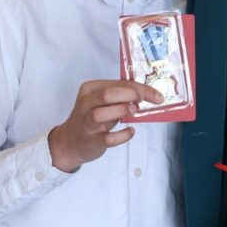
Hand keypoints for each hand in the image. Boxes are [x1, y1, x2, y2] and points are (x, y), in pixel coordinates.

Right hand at [48, 80, 162, 172]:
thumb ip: (119, 97)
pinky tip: (130, 131)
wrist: (70, 142)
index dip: (141, 88)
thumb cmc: (91, 118)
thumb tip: (147, 95)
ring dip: (123, 111)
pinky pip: (108, 138)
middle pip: (109, 94)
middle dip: (132, 95)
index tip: (157, 95)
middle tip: (143, 102)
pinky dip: (123, 135)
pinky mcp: (91, 140)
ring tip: (133, 112)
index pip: (118, 84)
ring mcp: (87, 123)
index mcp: (90, 89)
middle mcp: (86, 104)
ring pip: (102, 113)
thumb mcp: (101, 102)